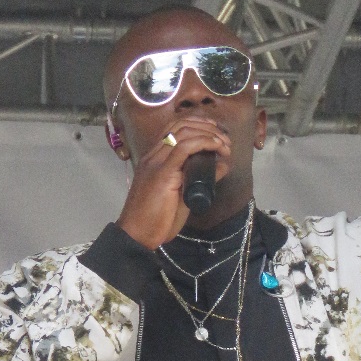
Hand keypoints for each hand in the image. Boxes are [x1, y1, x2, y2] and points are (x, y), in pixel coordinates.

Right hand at [117, 118, 230, 248]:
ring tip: (224, 144)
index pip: (174, 129)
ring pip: (183, 132)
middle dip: (206, 127)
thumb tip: (221, 166)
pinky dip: (203, 143)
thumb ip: (198, 181)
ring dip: (208, 134)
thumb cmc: (156, 221)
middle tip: (224, 140)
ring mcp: (156, 162)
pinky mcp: (162, 173)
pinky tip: (216, 147)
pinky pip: (184, 147)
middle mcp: (153, 156)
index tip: (216, 134)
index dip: (197, 125)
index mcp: (154, 159)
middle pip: (180, 125)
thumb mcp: (182, 197)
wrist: (137, 235)